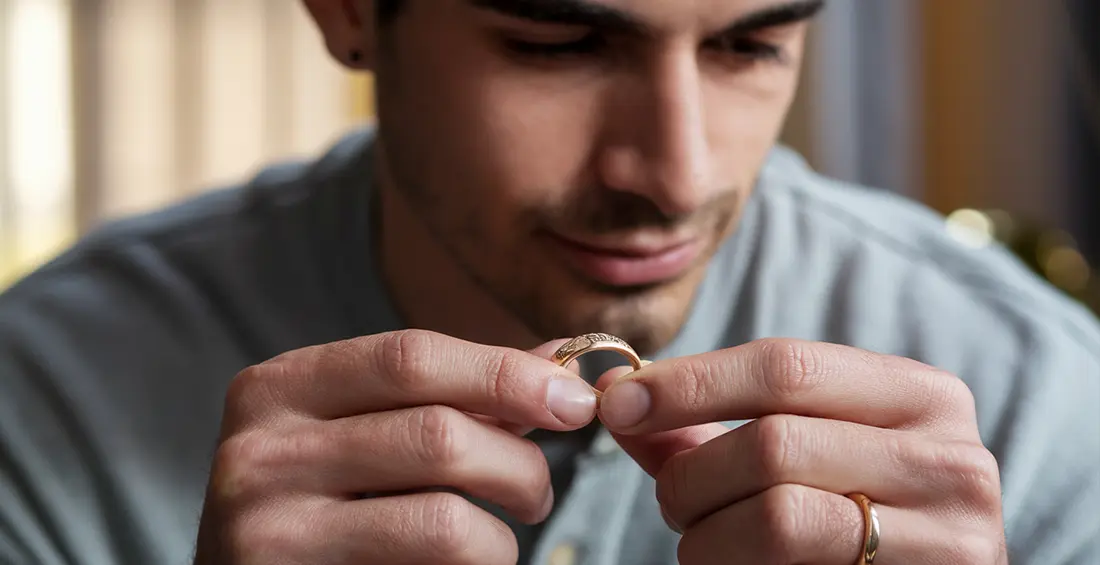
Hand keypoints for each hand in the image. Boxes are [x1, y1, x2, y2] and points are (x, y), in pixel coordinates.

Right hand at [193, 330, 597, 564]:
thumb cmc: (326, 505)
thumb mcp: (368, 433)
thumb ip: (453, 394)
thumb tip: (557, 359)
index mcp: (281, 386)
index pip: (410, 355)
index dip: (504, 373)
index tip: (574, 398)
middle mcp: (260, 447)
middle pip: (436, 433)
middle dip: (518, 462)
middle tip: (538, 492)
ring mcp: (268, 525)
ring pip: (442, 518)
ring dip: (502, 535)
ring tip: (504, 541)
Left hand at [596, 338, 1007, 564]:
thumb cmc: (846, 519)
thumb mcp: (792, 454)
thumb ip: (709, 428)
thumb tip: (617, 398)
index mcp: (918, 394)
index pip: (785, 365)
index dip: (691, 383)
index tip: (618, 403)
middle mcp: (950, 454)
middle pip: (773, 442)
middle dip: (692, 474)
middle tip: (669, 501)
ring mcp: (951, 531)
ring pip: (778, 516)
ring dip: (707, 536)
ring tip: (701, 544)